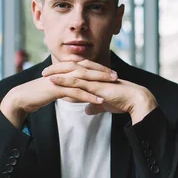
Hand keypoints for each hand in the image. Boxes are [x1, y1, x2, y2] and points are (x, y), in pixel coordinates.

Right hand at [1, 61, 117, 127]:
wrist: (22, 98)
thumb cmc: (39, 94)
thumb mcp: (56, 89)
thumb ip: (67, 87)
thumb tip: (77, 91)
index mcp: (63, 70)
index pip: (84, 66)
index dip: (98, 68)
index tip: (111, 72)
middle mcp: (63, 72)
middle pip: (86, 69)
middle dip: (102, 72)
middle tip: (116, 75)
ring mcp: (60, 79)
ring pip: (83, 79)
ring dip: (99, 81)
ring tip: (113, 85)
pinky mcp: (57, 89)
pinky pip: (76, 92)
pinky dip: (89, 96)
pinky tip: (99, 100)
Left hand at [43, 60, 157, 123]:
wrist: (134, 100)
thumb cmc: (123, 101)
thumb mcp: (105, 104)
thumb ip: (95, 105)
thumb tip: (87, 109)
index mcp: (96, 76)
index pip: (78, 69)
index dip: (65, 70)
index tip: (53, 72)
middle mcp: (94, 74)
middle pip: (72, 67)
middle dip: (57, 68)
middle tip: (44, 70)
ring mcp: (94, 79)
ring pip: (72, 72)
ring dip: (56, 72)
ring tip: (44, 74)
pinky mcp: (95, 86)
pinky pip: (76, 82)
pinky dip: (63, 80)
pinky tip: (53, 81)